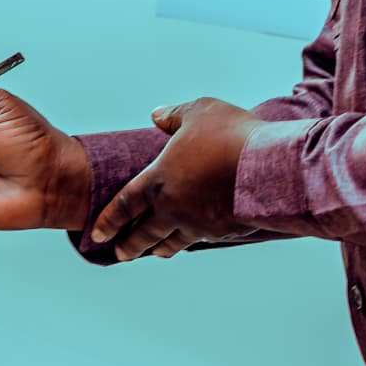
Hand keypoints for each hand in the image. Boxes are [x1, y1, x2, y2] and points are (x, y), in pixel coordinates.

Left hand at [89, 97, 261, 259]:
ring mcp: (198, 223)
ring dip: (160, 248)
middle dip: (130, 245)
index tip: (97, 234)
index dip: (109, 220)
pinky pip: (201, 238)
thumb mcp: (199, 112)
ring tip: (156, 252)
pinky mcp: (222, 231)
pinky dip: (191, 240)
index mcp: (159, 179)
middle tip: (120, 254)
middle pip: (144, 233)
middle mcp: (173, 207)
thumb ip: (174, 116)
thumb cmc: (231, 134)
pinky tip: (193, 238)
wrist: (268, 169)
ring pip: (172, 242)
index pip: (126, 204)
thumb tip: (156, 116)